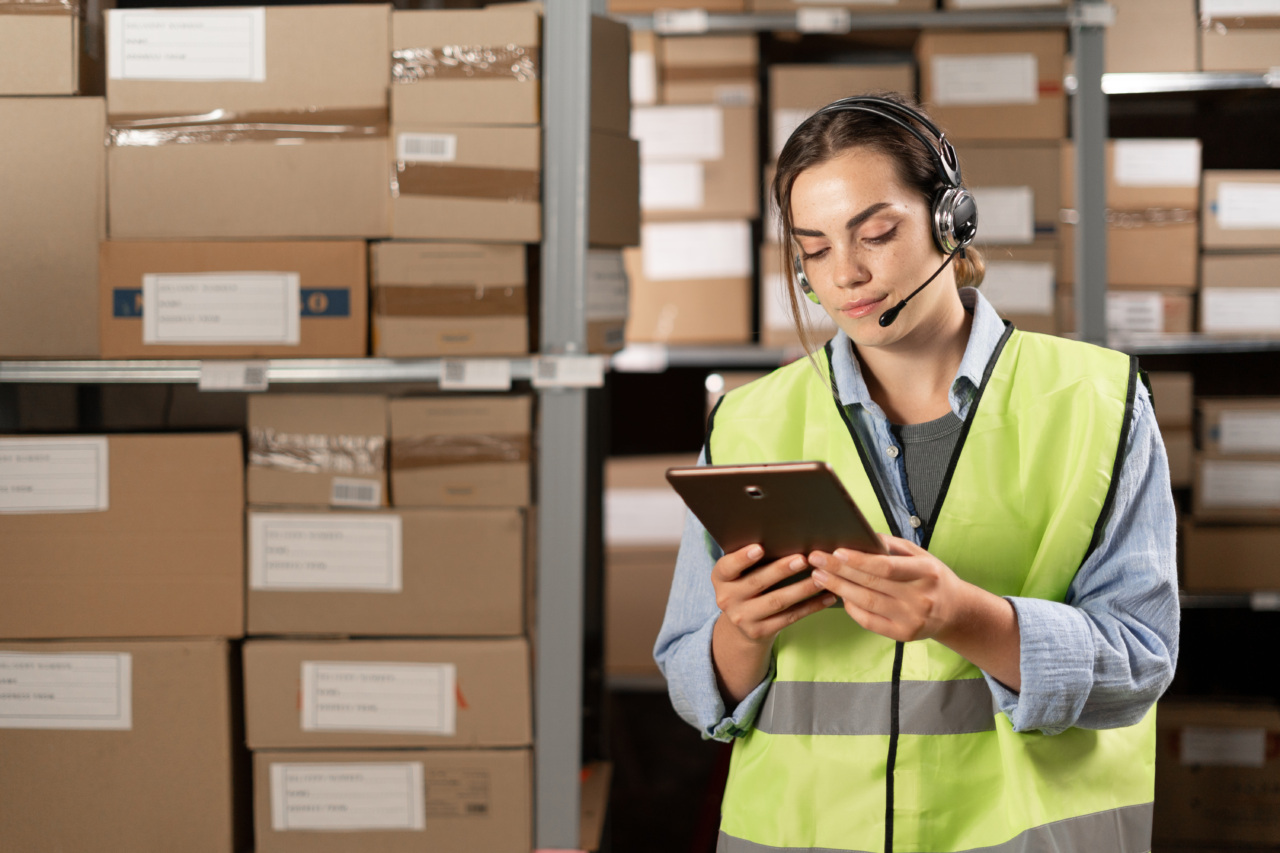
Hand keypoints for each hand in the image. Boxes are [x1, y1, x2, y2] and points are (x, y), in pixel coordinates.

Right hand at [713, 544, 836, 645]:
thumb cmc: (746, 584)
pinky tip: (826, 597)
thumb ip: (751, 557)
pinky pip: (789, 617)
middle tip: (803, 559)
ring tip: (821, 577)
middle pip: (756, 583)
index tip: (759, 548)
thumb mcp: (740, 572)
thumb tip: (783, 536)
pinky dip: (810, 607)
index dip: (742, 558)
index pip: (727, 567)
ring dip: (801, 589)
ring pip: (776, 601)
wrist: (742, 622)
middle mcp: (727, 599)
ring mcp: (743, 618)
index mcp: (721, 578)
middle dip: (781, 570)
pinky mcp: (760, 632)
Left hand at [808, 535, 1021, 688]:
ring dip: (838, 588)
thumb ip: (892, 546)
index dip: (860, 560)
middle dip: (839, 571)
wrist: (955, 611)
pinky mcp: (903, 635)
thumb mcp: (920, 554)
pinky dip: (851, 608)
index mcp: (926, 572)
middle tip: (816, 559)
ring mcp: (912, 619)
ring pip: (866, 603)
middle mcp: (920, 597)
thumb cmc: (931, 576)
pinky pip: (869, 621)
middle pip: (872, 584)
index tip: (836, 551)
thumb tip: (861, 536)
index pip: (887, 567)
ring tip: (819, 575)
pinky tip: (839, 595)